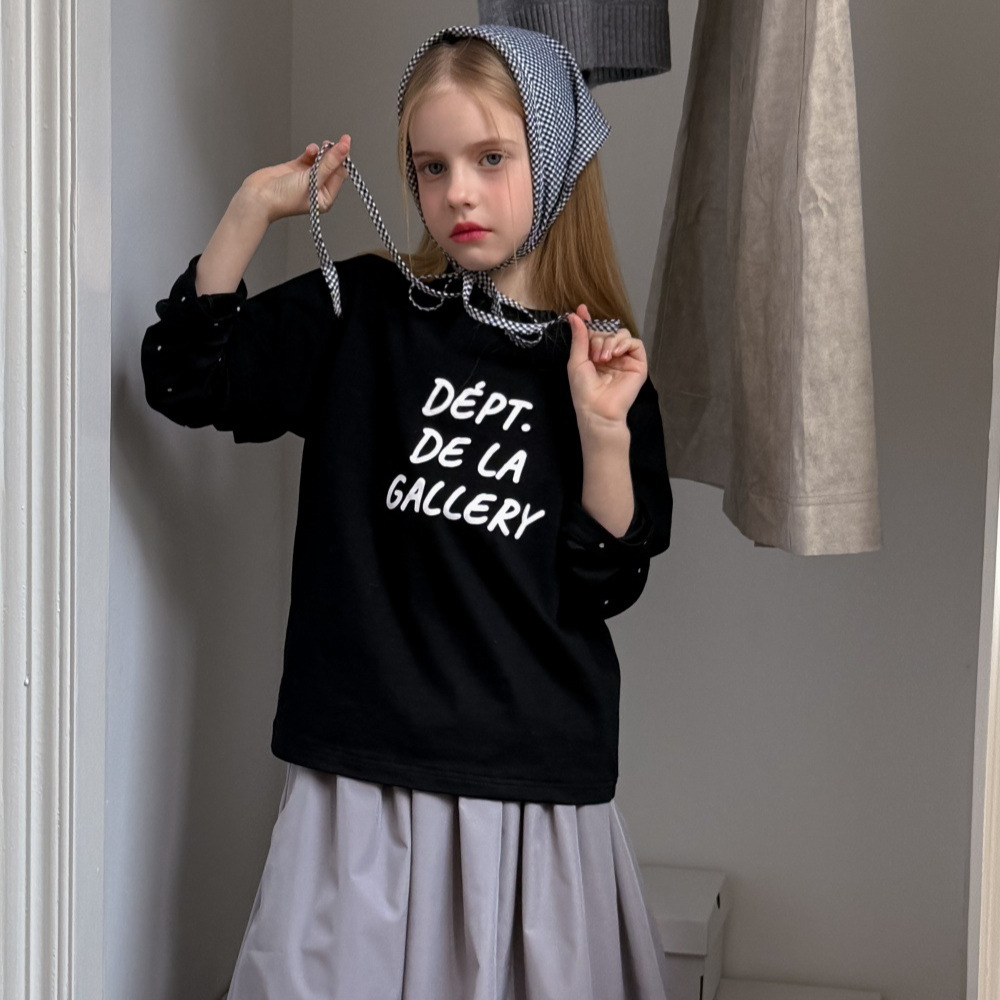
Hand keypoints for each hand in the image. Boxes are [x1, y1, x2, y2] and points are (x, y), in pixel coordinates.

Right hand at [238, 135, 351, 223]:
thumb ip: (329, 163)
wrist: (258, 197)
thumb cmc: (284, 197)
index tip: (345, 141)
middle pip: (331, 166)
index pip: (340, 175)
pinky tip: (309, 149)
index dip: (343, 158)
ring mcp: (306, 178)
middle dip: (332, 153)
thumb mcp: (312, 180)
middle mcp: (317, 189)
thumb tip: (344, 148)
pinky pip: (308, 157)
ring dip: (321, 152)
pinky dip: (310, 152)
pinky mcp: (295, 169)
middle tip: (331, 142)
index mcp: (325, 198)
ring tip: (320, 147)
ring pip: (320, 160)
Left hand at [566, 304, 646, 428]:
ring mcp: (624, 359)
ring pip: (621, 335)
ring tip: (604, 358)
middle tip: (594, 355)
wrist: (598, 409)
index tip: (582, 309)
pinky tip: (616, 353)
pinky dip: (625, 343)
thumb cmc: (584, 390)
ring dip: (611, 342)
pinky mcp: (638, 364)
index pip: (594, 333)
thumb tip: (575, 315)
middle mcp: (610, 356)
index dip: (588, 321)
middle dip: (599, 338)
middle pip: (607, 332)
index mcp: (594, 356)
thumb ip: (580, 337)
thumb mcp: (577, 361)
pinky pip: (635, 343)